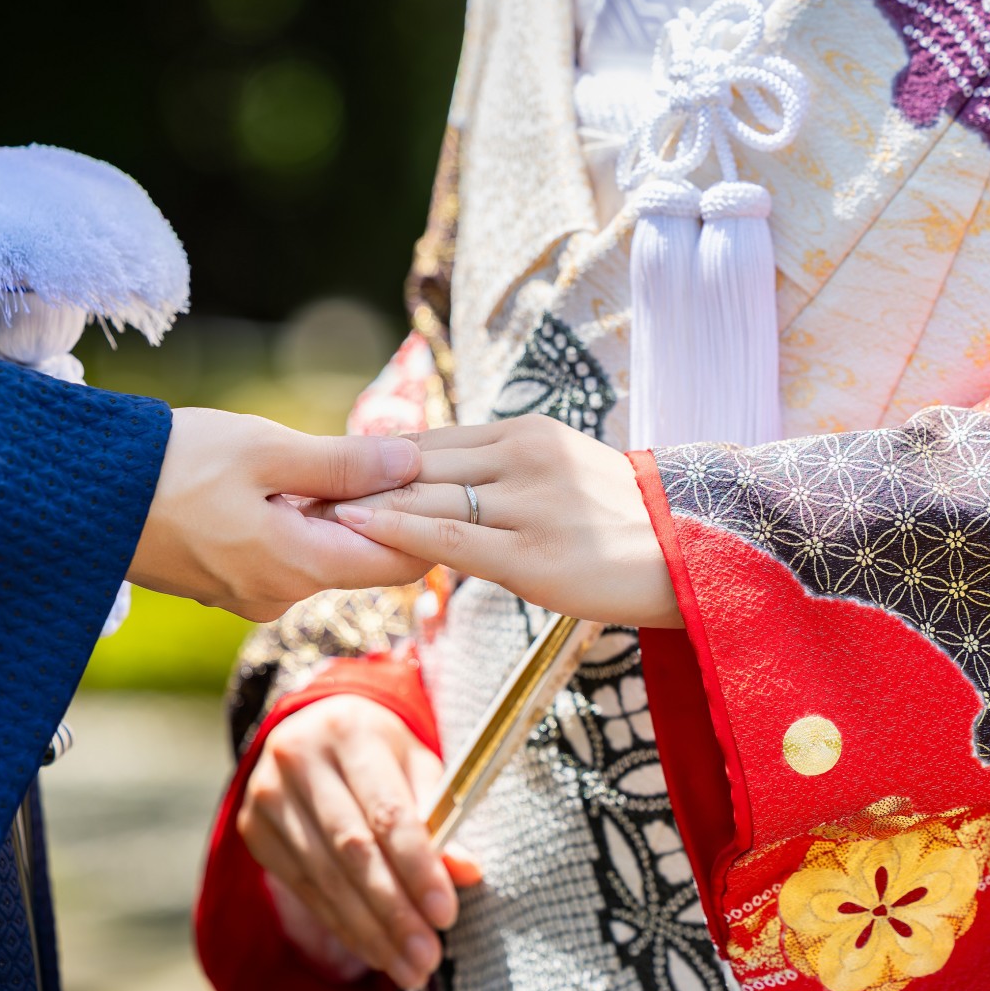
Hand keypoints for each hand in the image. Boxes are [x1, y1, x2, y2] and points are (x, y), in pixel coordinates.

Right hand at [127, 409, 431, 619]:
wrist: (74, 496)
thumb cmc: (169, 467)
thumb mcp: (265, 450)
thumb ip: (344, 462)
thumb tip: (411, 464)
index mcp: (302, 568)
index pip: (403, 562)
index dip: (426, 516)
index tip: (429, 470)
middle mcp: (281, 595)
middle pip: (362, 556)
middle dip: (378, 506)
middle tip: (378, 448)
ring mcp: (249, 594)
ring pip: (320, 552)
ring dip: (332, 509)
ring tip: (322, 457)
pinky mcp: (223, 582)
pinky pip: (281, 553)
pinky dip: (294, 519)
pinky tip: (278, 479)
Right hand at [237, 695, 482, 989]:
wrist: (312, 728)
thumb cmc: (378, 751)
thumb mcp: (416, 766)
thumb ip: (441, 815)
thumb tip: (466, 873)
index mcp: (350, 732)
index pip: (386, 811)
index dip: (417, 867)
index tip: (446, 914)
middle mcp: (299, 760)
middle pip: (352, 851)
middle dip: (394, 912)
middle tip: (427, 958)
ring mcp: (268, 796)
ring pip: (325, 878)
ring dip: (370, 931)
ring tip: (408, 967)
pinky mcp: (255, 830)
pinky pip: (305, 889)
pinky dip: (343, 925)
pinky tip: (374, 949)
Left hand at [330, 415, 680, 628]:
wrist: (695, 554)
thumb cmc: (624, 525)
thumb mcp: (562, 476)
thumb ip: (503, 473)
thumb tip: (441, 482)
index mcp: (526, 435)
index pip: (432, 442)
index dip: (372, 460)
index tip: (323, 472)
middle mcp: (523, 458)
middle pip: (417, 464)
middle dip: (353, 479)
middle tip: (294, 490)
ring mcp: (528, 505)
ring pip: (426, 497)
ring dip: (361, 505)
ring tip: (307, 513)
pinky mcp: (533, 555)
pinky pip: (450, 538)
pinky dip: (397, 530)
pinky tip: (357, 528)